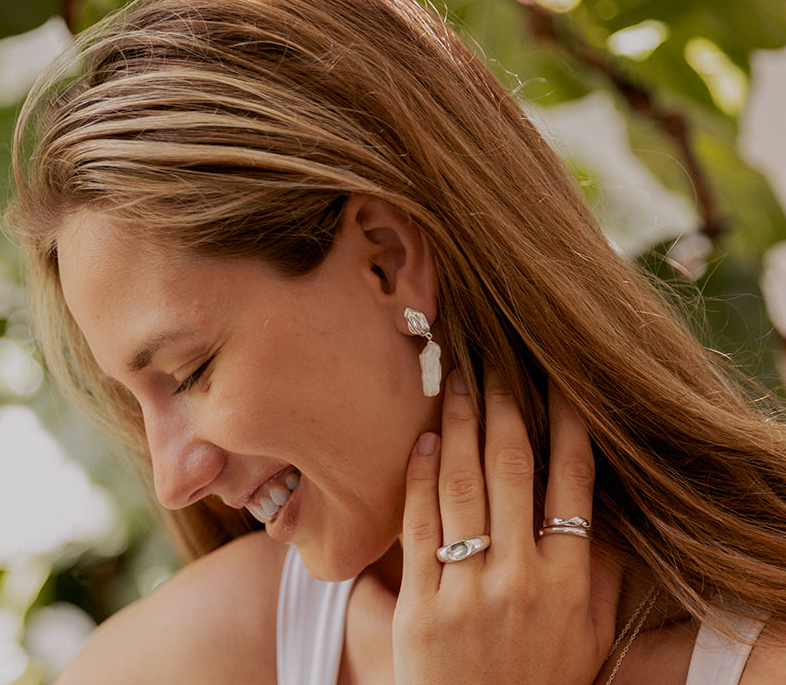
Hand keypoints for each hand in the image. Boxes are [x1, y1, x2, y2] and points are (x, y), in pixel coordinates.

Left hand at [393, 368, 620, 684]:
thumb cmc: (541, 683)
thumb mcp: (588, 636)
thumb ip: (597, 573)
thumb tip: (596, 506)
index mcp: (567, 584)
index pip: (572, 484)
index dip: (568, 425)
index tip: (561, 383)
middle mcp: (520, 579)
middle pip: (512, 470)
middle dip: (504, 407)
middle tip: (496, 362)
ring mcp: (467, 591)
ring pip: (463, 486)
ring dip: (460, 426)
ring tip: (457, 382)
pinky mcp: (420, 606)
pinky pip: (419, 526)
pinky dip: (420, 477)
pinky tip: (424, 440)